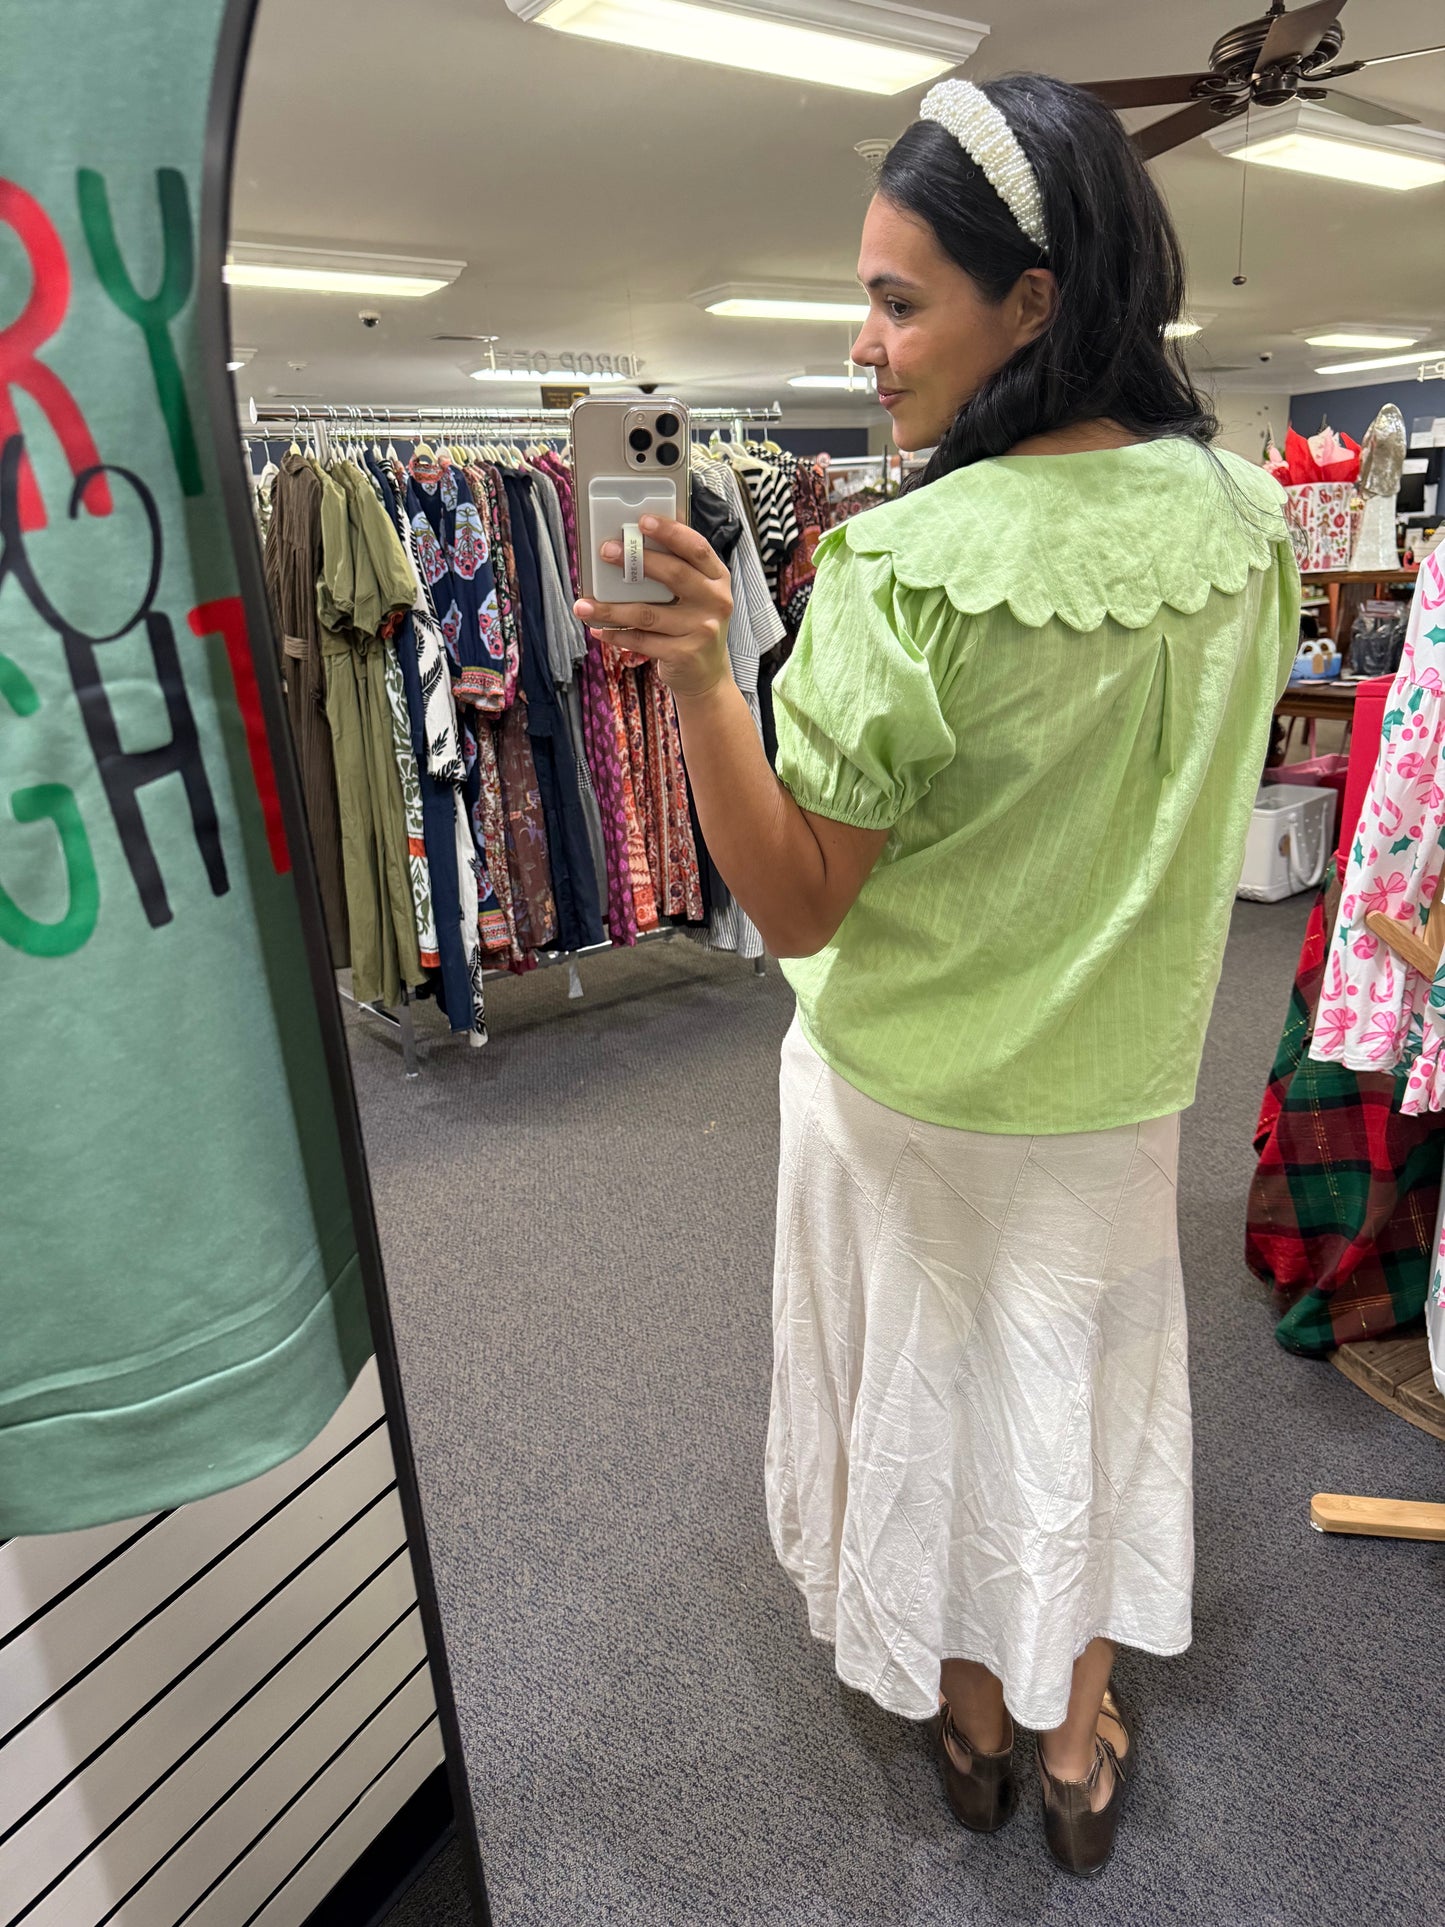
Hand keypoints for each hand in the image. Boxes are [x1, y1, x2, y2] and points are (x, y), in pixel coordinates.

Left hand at [574, 515, 732, 700]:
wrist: (707, 675)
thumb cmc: (693, 624)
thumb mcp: (697, 594)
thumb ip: (679, 566)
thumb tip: (641, 535)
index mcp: (717, 578)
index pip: (697, 548)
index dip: (671, 532)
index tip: (642, 520)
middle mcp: (715, 602)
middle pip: (674, 574)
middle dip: (636, 561)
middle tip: (606, 551)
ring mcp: (701, 630)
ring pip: (647, 613)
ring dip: (610, 608)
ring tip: (583, 605)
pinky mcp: (684, 654)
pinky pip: (641, 641)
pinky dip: (616, 635)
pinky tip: (598, 629)